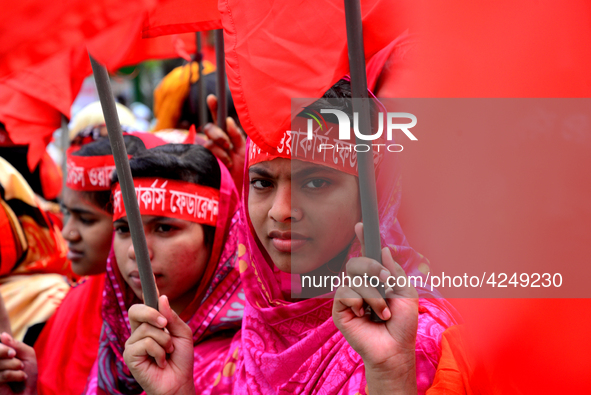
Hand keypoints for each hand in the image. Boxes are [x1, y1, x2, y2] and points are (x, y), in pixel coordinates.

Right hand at [0, 333, 36, 394]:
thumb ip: (16, 344)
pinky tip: (20, 378)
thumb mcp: (27, 355)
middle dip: (6, 352)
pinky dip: (14, 375)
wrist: (29, 392)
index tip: (13, 352)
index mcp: (0, 354)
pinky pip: (1, 375)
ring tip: (21, 369)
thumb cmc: (28, 373)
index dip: (2, 347)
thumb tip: (3, 335)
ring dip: (14, 365)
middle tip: (16, 358)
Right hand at [124, 295, 194, 394]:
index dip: (147, 289)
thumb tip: (161, 298)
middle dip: (153, 314)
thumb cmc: (181, 360)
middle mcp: (138, 332)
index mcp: (150, 324)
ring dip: (165, 341)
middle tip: (166, 325)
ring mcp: (132, 344)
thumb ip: (171, 317)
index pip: (145, 304)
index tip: (150, 272)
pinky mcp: (130, 356)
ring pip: (147, 329)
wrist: (179, 382)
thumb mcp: (182, 334)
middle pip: (136, 310)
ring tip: (167, 353)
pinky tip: (160, 362)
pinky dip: (159, 352)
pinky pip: (146, 343)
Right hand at [203, 94, 245, 191]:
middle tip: (228, 144)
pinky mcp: (205, 160)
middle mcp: (216, 141)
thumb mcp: (243, 148)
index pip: (218, 118)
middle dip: (218, 134)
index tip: (212, 98)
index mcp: (226, 135)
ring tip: (230, 159)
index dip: (213, 107)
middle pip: (209, 128)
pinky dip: (220, 157)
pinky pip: (209, 152)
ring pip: (209, 142)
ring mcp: (209, 150)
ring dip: (221, 150)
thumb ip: (236, 134)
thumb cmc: (243, 166)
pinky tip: (226, 163)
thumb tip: (227, 120)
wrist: (240, 184)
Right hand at [332, 223, 418, 394]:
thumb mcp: (406, 294)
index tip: (360, 225)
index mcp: (376, 280)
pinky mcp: (340, 310)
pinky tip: (365, 316)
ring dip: (374, 295)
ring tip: (383, 313)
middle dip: (373, 268)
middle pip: (356, 262)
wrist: (395, 349)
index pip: (367, 255)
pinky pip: (345, 293)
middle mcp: (360, 286)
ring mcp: (349, 298)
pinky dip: (359, 303)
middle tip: (387, 284)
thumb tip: (385, 250)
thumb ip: (395, 272)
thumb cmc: (402, 325)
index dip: (363, 238)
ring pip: (353, 278)